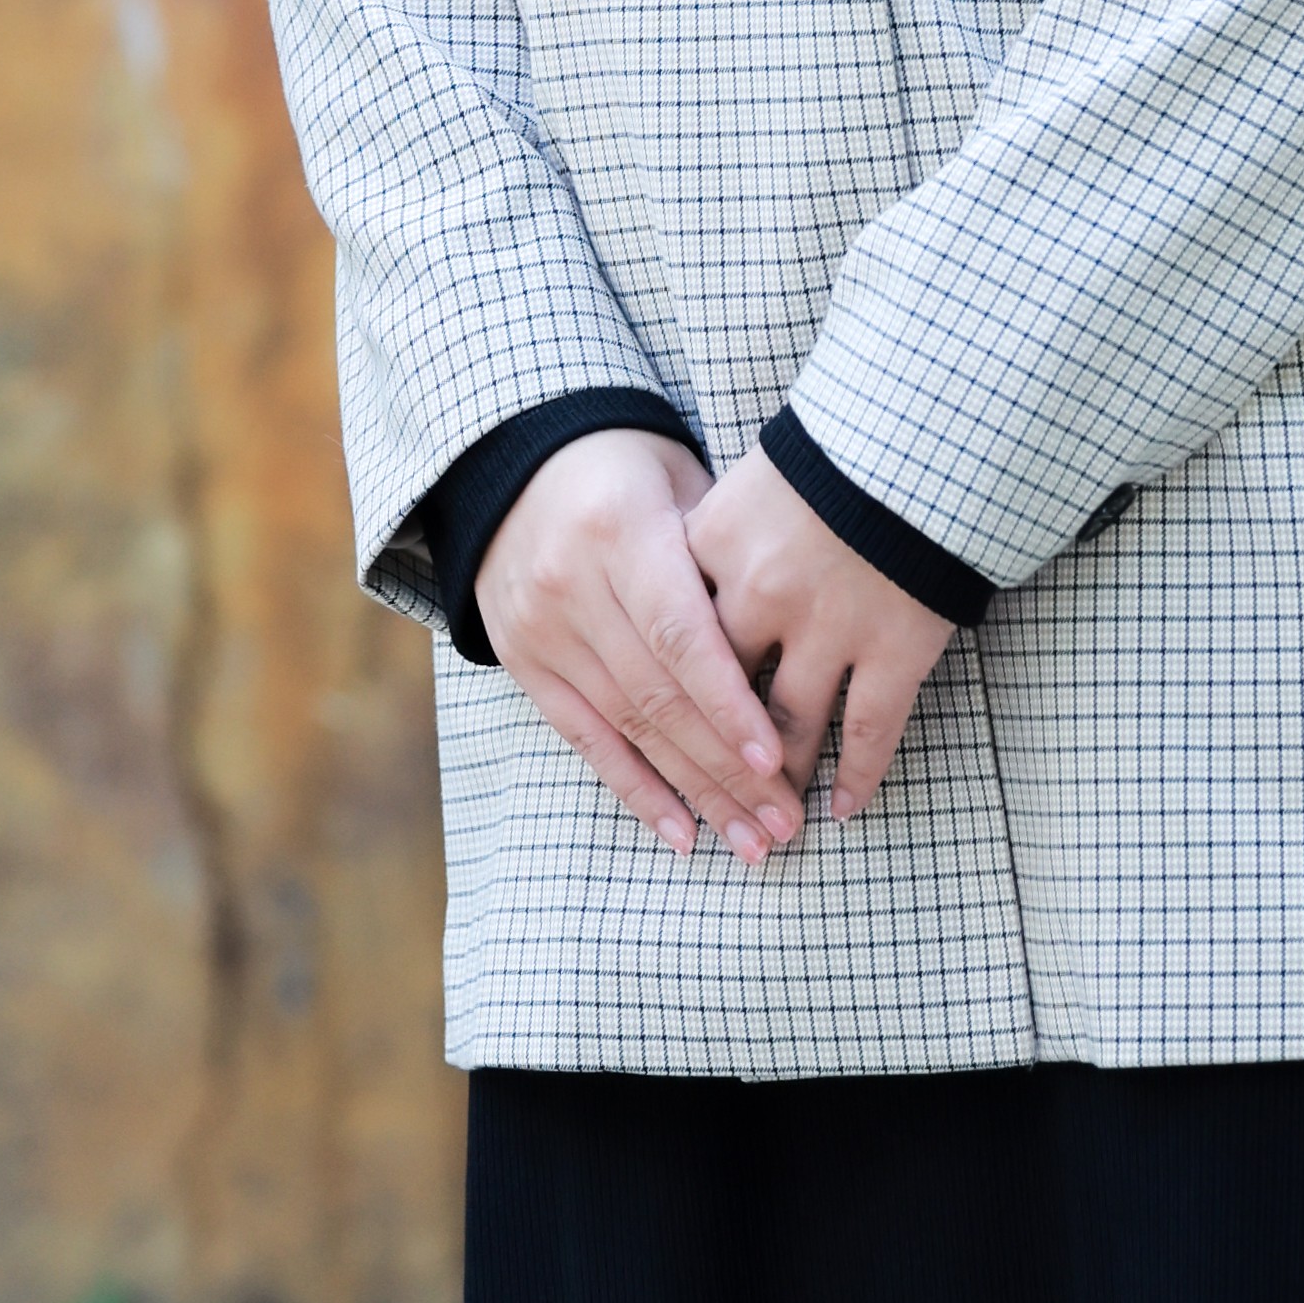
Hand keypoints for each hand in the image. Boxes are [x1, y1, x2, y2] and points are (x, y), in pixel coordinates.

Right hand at [477, 429, 801, 864]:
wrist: (513, 462)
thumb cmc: (626, 469)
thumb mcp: (678, 478)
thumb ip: (722, 552)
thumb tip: (790, 632)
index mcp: (621, 532)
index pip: (680, 634)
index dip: (728, 702)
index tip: (777, 759)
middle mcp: (572, 587)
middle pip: (658, 695)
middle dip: (726, 769)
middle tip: (784, 823)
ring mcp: (542, 631)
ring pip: (628, 728)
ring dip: (694, 792)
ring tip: (751, 840)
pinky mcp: (523, 663)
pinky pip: (585, 739)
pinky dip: (635, 790)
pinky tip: (681, 833)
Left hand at [686, 447, 954, 822]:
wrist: (929, 426)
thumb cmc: (840, 441)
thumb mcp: (755, 472)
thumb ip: (717, 535)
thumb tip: (681, 583)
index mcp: (712, 544)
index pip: (668, 636)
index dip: (660, 692)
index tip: (654, 731)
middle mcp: (759, 594)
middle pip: (718, 696)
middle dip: (712, 756)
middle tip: (710, 801)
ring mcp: (828, 627)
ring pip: (789, 727)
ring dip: (779, 778)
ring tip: (773, 815)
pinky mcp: (894, 649)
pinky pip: (868, 732)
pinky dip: (856, 776)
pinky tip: (845, 807)